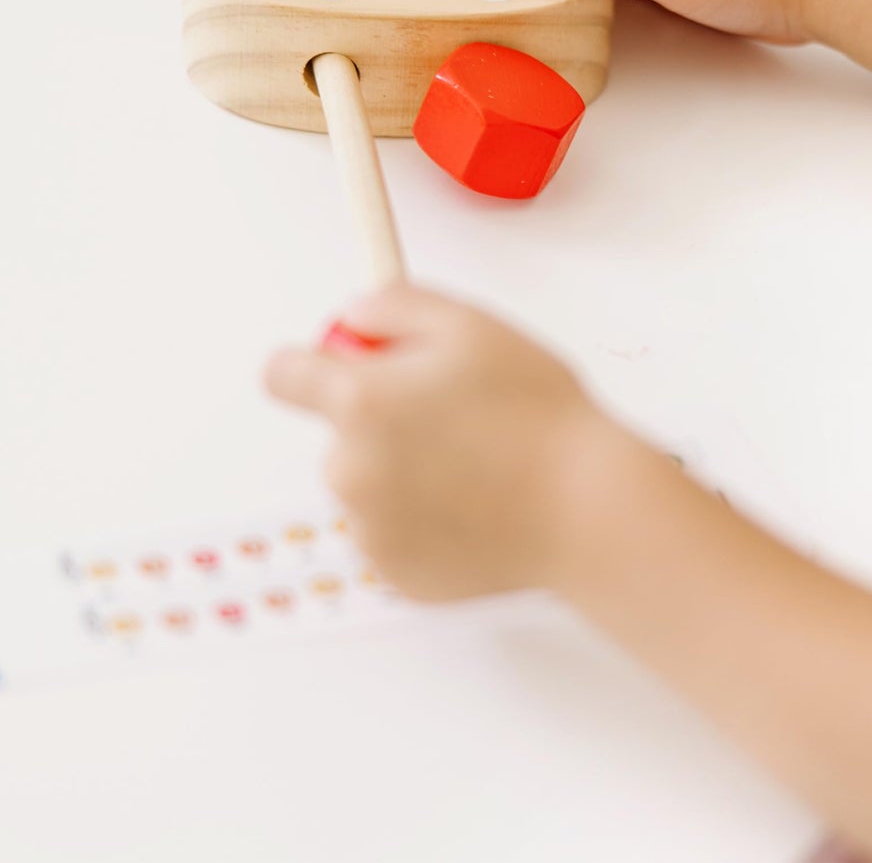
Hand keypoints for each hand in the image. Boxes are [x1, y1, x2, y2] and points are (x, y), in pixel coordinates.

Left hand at [264, 283, 622, 600]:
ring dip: (403, 473)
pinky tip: (477, 506)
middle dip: (382, 421)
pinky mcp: (396, 572)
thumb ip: (395, 304)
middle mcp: (348, 470)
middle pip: (338, 434)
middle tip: (456, 417)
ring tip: (478, 465)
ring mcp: (369, 529)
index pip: (281, 375)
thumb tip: (354, 316)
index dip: (315, 362)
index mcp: (359, 402)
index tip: (354, 366)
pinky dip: (424, 522)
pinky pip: (393, 535)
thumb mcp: (472, 325)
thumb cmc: (537, 415)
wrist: (585, 508)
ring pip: (368, 486)